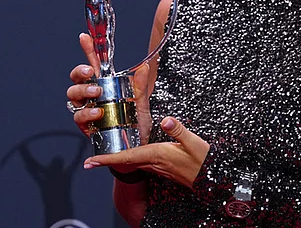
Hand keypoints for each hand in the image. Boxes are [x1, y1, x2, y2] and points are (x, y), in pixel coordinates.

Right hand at [66, 33, 152, 141]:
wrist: (136, 148)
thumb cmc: (137, 123)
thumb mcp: (141, 102)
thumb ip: (140, 85)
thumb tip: (144, 66)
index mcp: (106, 86)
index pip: (94, 65)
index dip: (89, 50)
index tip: (84, 37)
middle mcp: (93, 97)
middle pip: (77, 79)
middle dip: (79, 72)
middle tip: (89, 72)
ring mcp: (88, 111)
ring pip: (73, 96)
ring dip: (82, 91)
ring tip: (96, 93)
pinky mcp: (86, 127)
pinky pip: (79, 117)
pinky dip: (86, 113)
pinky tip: (98, 113)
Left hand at [84, 116, 209, 188]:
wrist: (210, 179)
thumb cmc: (203, 162)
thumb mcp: (194, 143)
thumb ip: (178, 131)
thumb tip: (166, 120)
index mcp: (157, 155)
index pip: (127, 157)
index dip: (107, 159)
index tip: (90, 162)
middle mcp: (154, 162)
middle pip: (125, 161)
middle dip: (107, 160)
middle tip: (90, 160)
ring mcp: (157, 167)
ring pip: (132, 162)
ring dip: (117, 159)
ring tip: (105, 155)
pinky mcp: (162, 167)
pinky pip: (140, 162)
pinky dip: (130, 159)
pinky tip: (130, 153)